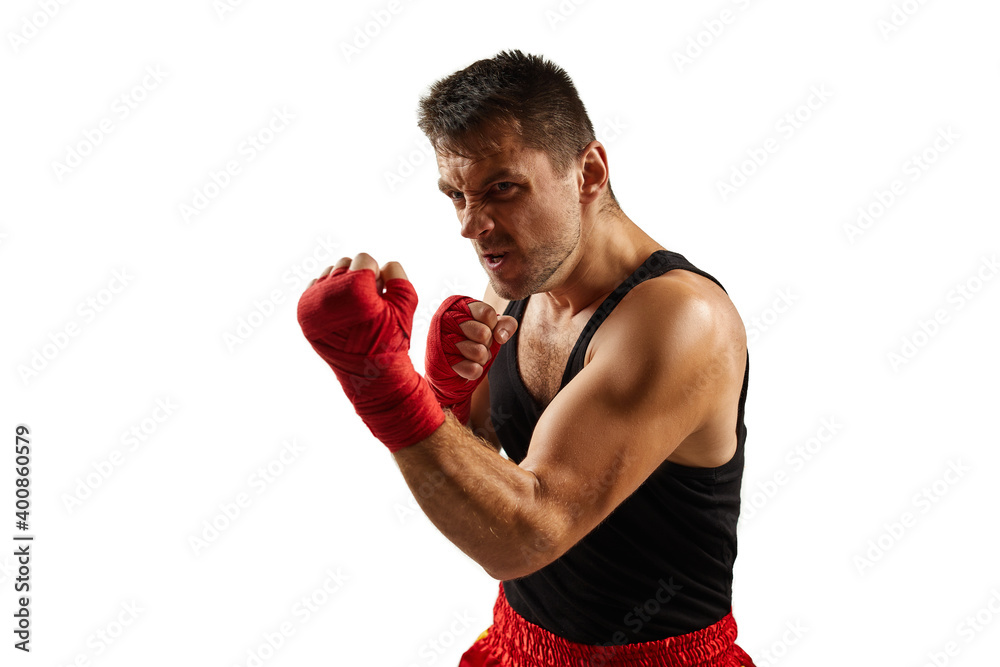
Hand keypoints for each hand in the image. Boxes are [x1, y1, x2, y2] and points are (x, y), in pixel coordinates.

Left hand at [297, 253, 445, 450]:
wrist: (371, 376)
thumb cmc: (392, 339)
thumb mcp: (406, 303)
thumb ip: (397, 274)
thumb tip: (381, 264)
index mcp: (354, 290)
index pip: (364, 259)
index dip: (377, 276)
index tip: (380, 296)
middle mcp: (328, 294)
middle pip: (345, 263)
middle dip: (359, 277)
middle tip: (369, 303)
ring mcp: (312, 305)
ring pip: (330, 273)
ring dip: (344, 284)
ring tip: (356, 309)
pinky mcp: (304, 314)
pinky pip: (316, 287)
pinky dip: (329, 294)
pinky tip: (342, 312)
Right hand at [425, 296, 517, 424]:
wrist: (452, 364)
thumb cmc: (475, 339)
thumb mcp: (493, 327)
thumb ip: (506, 324)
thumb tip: (500, 336)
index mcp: (459, 305)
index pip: (488, 314)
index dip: (492, 325)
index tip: (485, 328)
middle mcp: (446, 319)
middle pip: (484, 333)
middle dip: (487, 343)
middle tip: (478, 344)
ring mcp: (441, 340)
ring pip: (479, 353)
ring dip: (482, 358)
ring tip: (472, 355)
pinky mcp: (440, 361)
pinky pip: (472, 370)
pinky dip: (475, 370)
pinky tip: (467, 366)